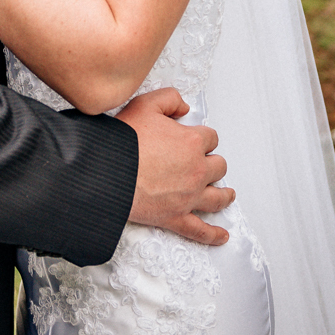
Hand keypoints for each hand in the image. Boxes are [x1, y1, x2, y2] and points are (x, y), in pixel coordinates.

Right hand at [117, 88, 232, 245]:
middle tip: (204, 163)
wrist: (106, 172)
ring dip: (224, 195)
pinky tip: (222, 236)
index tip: (195, 139)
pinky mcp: (176, 217)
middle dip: (213, 163)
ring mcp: (189, 196)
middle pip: (218, 166)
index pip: (210, 137)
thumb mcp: (145, 104)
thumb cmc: (123, 142)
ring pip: (217, 197)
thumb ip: (170, 99)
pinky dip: (213, 235)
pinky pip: (200, 230)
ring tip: (227, 194)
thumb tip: (184, 108)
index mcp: (191, 142)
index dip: (202, 137)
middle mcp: (196, 170)